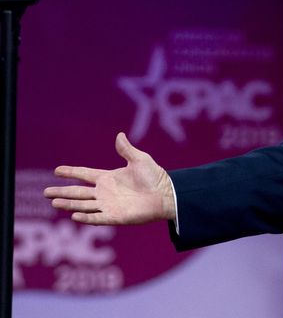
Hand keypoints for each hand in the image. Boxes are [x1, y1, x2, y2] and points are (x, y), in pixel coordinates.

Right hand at [43, 132, 175, 224]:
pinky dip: (85, 217)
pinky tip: (73, 215)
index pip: (85, 174)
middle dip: (62, 191)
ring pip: (83, 205)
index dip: (71, 172)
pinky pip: (96, 218)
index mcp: (108, 178)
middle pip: (78, 192)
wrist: (166, 194)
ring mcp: (108, 205)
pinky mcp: (115, 217)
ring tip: (54, 202)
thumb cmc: (155, 177)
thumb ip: (126, 149)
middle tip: (45, 192)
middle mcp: (105, 192)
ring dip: (69, 204)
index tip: (56, 170)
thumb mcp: (139, 160)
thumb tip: (119, 135)